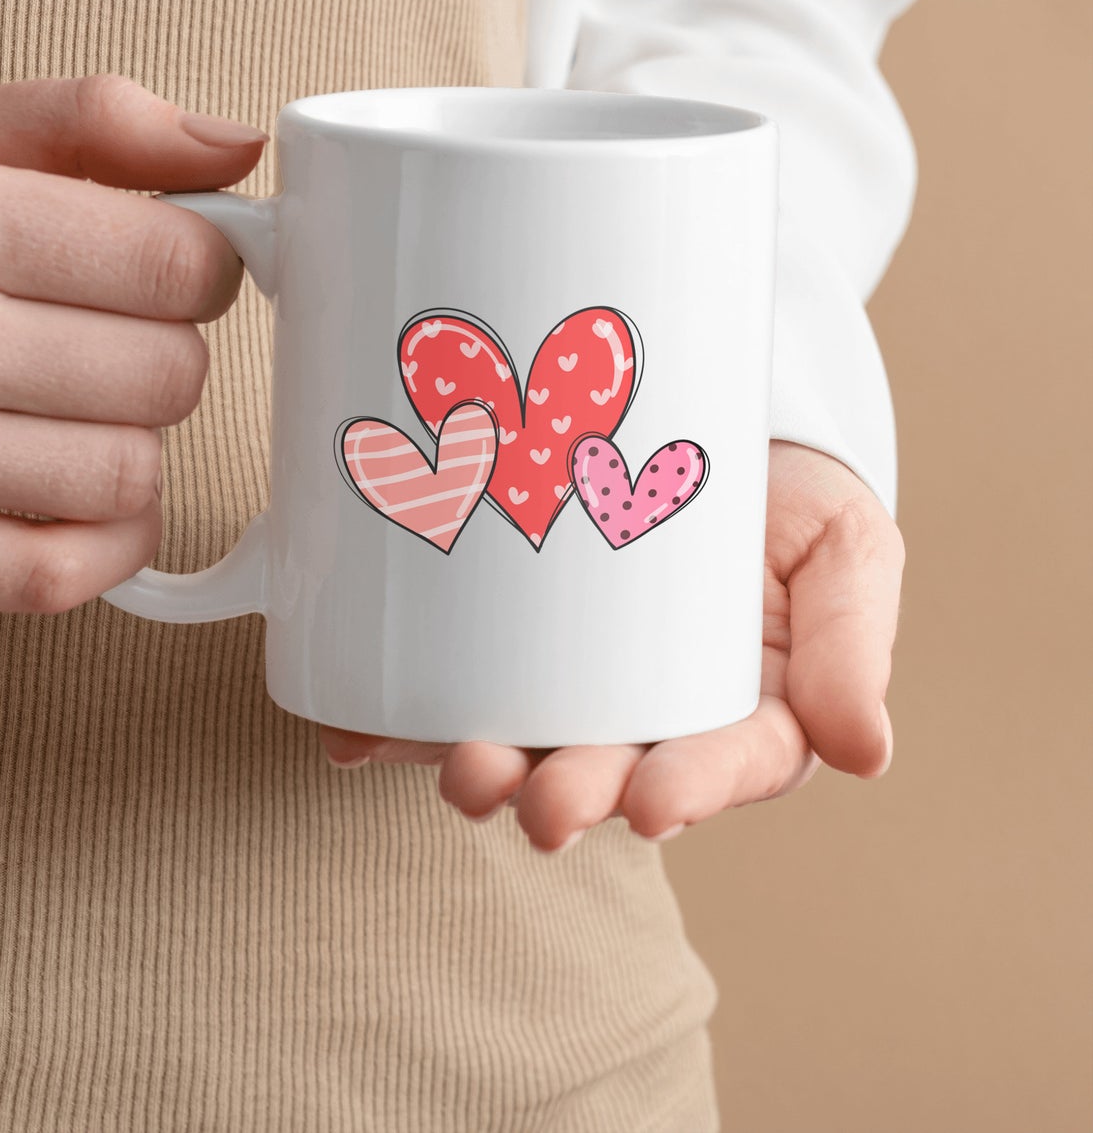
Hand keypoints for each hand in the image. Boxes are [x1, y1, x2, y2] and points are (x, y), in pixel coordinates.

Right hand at [0, 75, 265, 613]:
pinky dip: (105, 541)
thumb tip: (239, 147)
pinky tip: (73, 490)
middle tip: (102, 336)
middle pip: (168, 375)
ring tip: (64, 407)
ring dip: (130, 444)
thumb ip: (101, 121)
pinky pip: (63, 574)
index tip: (172, 268)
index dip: (205, 267)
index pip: (178, 263)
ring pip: (129, 475)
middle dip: (163, 353)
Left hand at [319, 441, 902, 849]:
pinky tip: (355, 728)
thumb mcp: (848, 550)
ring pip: (520, 739)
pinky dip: (394, 717)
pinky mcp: (497, 642)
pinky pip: (444, 686)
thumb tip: (869, 754)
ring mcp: (564, 680)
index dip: (689, 791)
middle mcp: (644, 713)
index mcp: (740, 713)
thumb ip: (852, 643)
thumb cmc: (795, 499)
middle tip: (538, 802)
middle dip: (566, 793)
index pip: (722, 765)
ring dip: (481, 768)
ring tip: (462, 768)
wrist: (713, 421)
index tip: (651, 803)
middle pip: (604, 767)